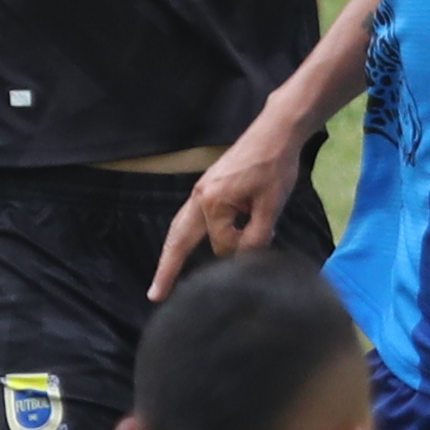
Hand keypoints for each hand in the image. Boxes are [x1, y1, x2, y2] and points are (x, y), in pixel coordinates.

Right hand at [146, 124, 308, 294]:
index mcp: (214, 201)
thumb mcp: (272, 205)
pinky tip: (184, 249)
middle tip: (154, 296)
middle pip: (177, 240)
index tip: (263, 234)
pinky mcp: (206, 188)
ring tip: (161, 281)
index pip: (222, 244)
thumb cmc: (275, 167)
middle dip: (166, 268)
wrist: (274, 133)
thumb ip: (256, 236)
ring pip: (179, 229)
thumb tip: (243, 260)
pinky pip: (189, 219)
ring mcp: (200, 191)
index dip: (243, 247)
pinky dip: (184, 237)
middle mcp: (199, 197)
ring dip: (171, 254)